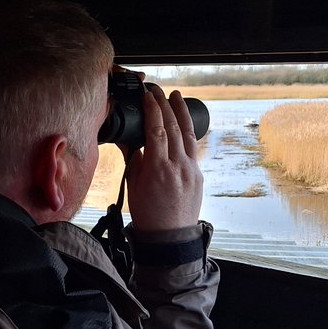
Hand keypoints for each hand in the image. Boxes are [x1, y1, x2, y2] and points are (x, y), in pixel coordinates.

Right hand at [122, 82, 203, 230]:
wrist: (170, 237)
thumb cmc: (148, 213)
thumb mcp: (134, 185)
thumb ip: (133, 158)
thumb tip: (128, 137)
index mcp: (158, 168)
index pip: (156, 129)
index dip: (152, 109)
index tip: (147, 95)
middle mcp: (178, 166)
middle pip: (172, 127)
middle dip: (165, 105)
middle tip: (158, 91)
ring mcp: (191, 169)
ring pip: (187, 134)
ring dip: (181, 113)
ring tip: (176, 96)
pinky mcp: (198, 174)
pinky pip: (192, 148)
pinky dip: (187, 132)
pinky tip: (183, 123)